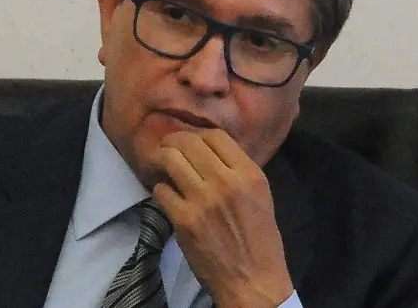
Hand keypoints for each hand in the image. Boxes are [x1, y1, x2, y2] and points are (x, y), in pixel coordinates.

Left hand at [147, 129, 293, 307]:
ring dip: (159, 161)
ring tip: (157, 166)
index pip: (216, 136)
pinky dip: (159, 190)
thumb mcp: (260, 197)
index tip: (189, 143)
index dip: (197, 135)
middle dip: (172, 142)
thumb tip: (209, 153)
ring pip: (170, 160)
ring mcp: (204, 200)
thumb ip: (238, 172)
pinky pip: (161, 190)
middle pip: (189, 143)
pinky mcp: (185, 220)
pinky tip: (165, 197)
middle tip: (165, 149)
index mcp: (250, 174)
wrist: (253, 282)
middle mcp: (227, 181)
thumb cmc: (260, 241)